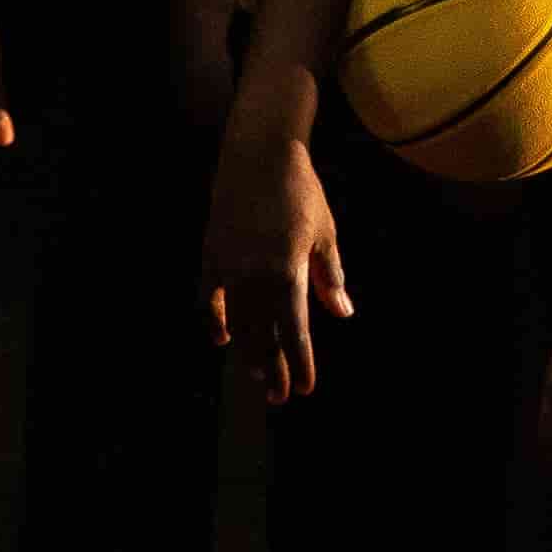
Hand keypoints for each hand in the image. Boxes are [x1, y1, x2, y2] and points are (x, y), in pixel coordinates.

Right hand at [203, 113, 354, 402]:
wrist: (258, 153)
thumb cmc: (301, 192)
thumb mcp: (325, 234)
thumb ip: (331, 277)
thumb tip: (343, 313)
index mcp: (288, 272)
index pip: (295, 331)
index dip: (301, 363)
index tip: (306, 388)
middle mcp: (254, 275)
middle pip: (262, 335)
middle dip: (273, 369)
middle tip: (280, 398)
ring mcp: (228, 267)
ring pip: (235, 323)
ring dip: (247, 352)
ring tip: (258, 377)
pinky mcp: (211, 255)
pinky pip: (209, 298)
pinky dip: (215, 320)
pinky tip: (221, 340)